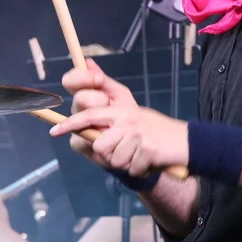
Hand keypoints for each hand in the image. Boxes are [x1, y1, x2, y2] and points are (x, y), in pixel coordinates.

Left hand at [52, 59, 188, 174]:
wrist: (186, 142)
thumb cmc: (155, 132)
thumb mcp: (133, 116)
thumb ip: (109, 112)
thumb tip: (88, 71)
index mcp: (122, 111)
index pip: (90, 115)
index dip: (70, 124)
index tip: (54, 132)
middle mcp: (128, 119)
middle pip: (99, 145)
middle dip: (109, 156)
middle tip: (126, 153)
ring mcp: (138, 133)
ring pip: (114, 160)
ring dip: (127, 164)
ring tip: (139, 156)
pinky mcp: (148, 148)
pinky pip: (132, 169)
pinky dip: (140, 170)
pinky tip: (149, 161)